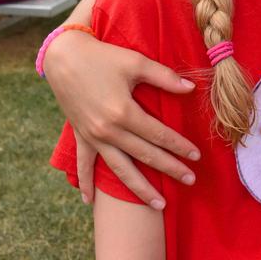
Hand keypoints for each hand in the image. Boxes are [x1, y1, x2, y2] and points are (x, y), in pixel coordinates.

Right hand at [45, 30, 200, 207]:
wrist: (64, 56)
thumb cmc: (103, 57)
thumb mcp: (136, 62)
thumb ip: (164, 77)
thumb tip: (191, 88)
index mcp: (124, 112)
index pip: (159, 135)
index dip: (179, 146)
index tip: (196, 156)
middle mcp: (109, 131)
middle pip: (145, 155)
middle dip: (170, 168)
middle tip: (191, 180)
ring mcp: (93, 137)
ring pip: (120, 169)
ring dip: (140, 188)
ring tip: (159, 205)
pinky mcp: (80, 136)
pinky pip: (83, 165)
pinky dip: (86, 184)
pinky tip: (89, 202)